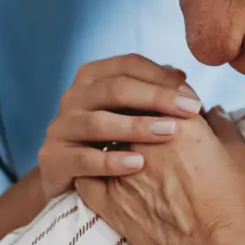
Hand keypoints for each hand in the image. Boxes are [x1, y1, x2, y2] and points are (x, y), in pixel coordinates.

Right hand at [37, 55, 202, 200]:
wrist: (69, 178)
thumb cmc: (110, 141)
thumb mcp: (130, 113)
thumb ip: (152, 94)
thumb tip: (180, 78)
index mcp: (91, 78)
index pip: (127, 65)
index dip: (161, 76)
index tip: (192, 96)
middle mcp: (72, 97)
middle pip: (114, 89)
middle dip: (156, 98)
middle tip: (191, 111)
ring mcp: (60, 127)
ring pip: (97, 122)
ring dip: (136, 126)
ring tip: (169, 133)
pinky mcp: (53, 158)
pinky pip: (83, 159)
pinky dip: (112, 161)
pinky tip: (139, 164)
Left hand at [75, 99, 244, 244]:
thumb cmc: (239, 205)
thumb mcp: (241, 154)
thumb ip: (222, 125)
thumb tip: (212, 111)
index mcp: (180, 121)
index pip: (160, 92)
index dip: (163, 95)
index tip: (165, 103)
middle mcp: (145, 139)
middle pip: (126, 110)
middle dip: (132, 111)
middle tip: (136, 120)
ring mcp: (122, 169)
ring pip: (103, 139)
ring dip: (109, 138)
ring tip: (116, 145)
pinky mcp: (107, 200)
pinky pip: (85, 175)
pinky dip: (90, 170)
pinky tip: (95, 171)